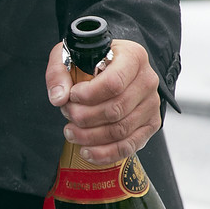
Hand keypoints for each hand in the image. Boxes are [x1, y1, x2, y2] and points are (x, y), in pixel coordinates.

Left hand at [46, 38, 162, 164]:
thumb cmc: (92, 61)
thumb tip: (58, 97)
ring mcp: (151, 104)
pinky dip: (106, 153)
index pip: (113, 83)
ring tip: (71, 132)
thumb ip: (58, 73)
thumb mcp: (69, 56)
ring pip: (121, 130)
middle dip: (84, 117)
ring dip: (90, 136)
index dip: (88, 95)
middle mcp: (147, 81)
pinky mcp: (150, 124)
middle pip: (116, 109)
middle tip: (67, 114)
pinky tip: (87, 151)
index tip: (72, 97)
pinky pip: (129, 145)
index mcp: (132, 57)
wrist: (112, 67)